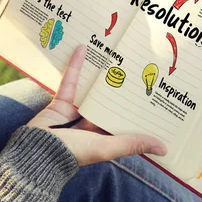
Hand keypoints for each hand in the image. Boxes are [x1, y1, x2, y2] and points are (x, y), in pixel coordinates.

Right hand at [27, 46, 167, 165]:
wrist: (37, 151)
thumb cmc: (74, 152)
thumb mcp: (107, 148)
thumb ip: (133, 144)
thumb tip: (165, 149)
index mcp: (104, 138)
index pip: (125, 121)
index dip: (138, 110)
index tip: (154, 94)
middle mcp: (91, 125)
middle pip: (109, 103)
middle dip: (121, 88)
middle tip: (137, 66)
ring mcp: (75, 113)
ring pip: (91, 91)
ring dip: (100, 75)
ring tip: (113, 55)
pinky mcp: (60, 102)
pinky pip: (71, 82)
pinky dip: (76, 66)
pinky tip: (83, 49)